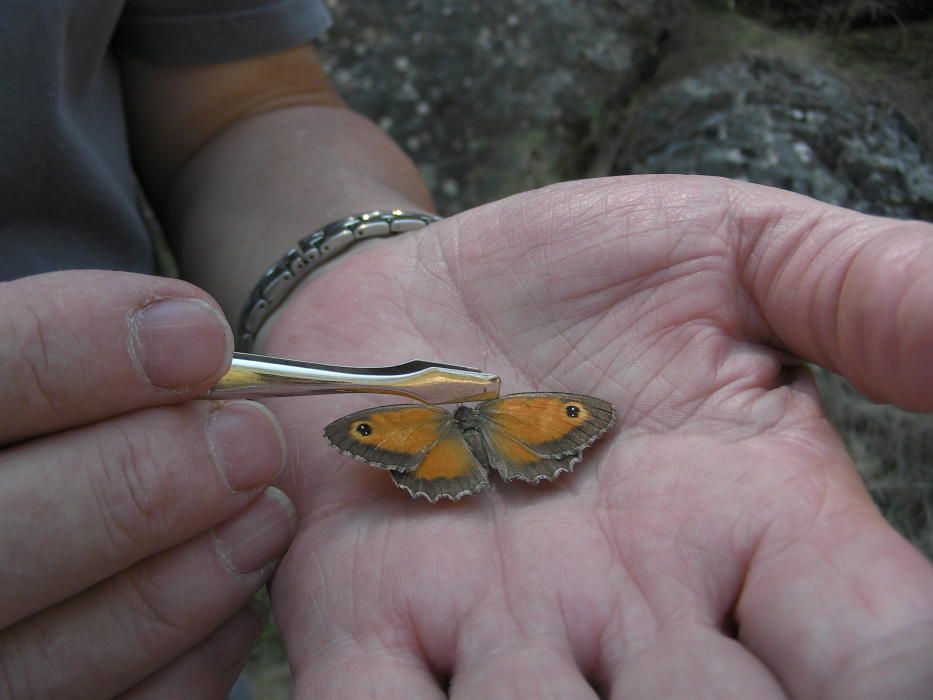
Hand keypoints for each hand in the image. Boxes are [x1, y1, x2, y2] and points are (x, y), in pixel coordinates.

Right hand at [0, 271, 294, 698]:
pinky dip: (181, 665)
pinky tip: (235, 606)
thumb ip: (61, 354)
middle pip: (0, 537)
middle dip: (141, 481)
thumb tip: (191, 336)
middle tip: (254, 442)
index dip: (77, 353)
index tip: (200, 335)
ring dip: (179, 583)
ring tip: (268, 515)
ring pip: (47, 656)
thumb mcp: (7, 372)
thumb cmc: (19, 438)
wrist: (1, 522)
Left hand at [262, 176, 932, 698]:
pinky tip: (413, 687)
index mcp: (755, 531)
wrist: (417, 296)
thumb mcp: (739, 257)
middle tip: (664, 655)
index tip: (875, 668)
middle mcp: (638, 612)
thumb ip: (871, 295)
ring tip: (542, 657)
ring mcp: (501, 631)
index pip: (873, 655)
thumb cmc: (580, 275)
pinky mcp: (373, 623)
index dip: (891, 678)